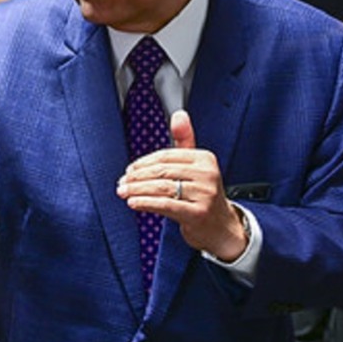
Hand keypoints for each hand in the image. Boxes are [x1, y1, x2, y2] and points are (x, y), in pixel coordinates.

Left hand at [115, 110, 246, 260]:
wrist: (221, 227)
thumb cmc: (203, 194)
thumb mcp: (196, 167)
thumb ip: (185, 141)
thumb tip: (179, 114)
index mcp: (205, 159)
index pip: (166, 156)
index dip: (144, 163)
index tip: (129, 170)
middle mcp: (207, 174)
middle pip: (162, 171)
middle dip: (137, 177)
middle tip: (121, 182)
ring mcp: (204, 194)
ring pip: (161, 188)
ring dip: (137, 190)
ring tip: (123, 192)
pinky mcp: (198, 213)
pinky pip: (165, 205)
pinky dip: (146, 203)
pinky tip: (133, 203)